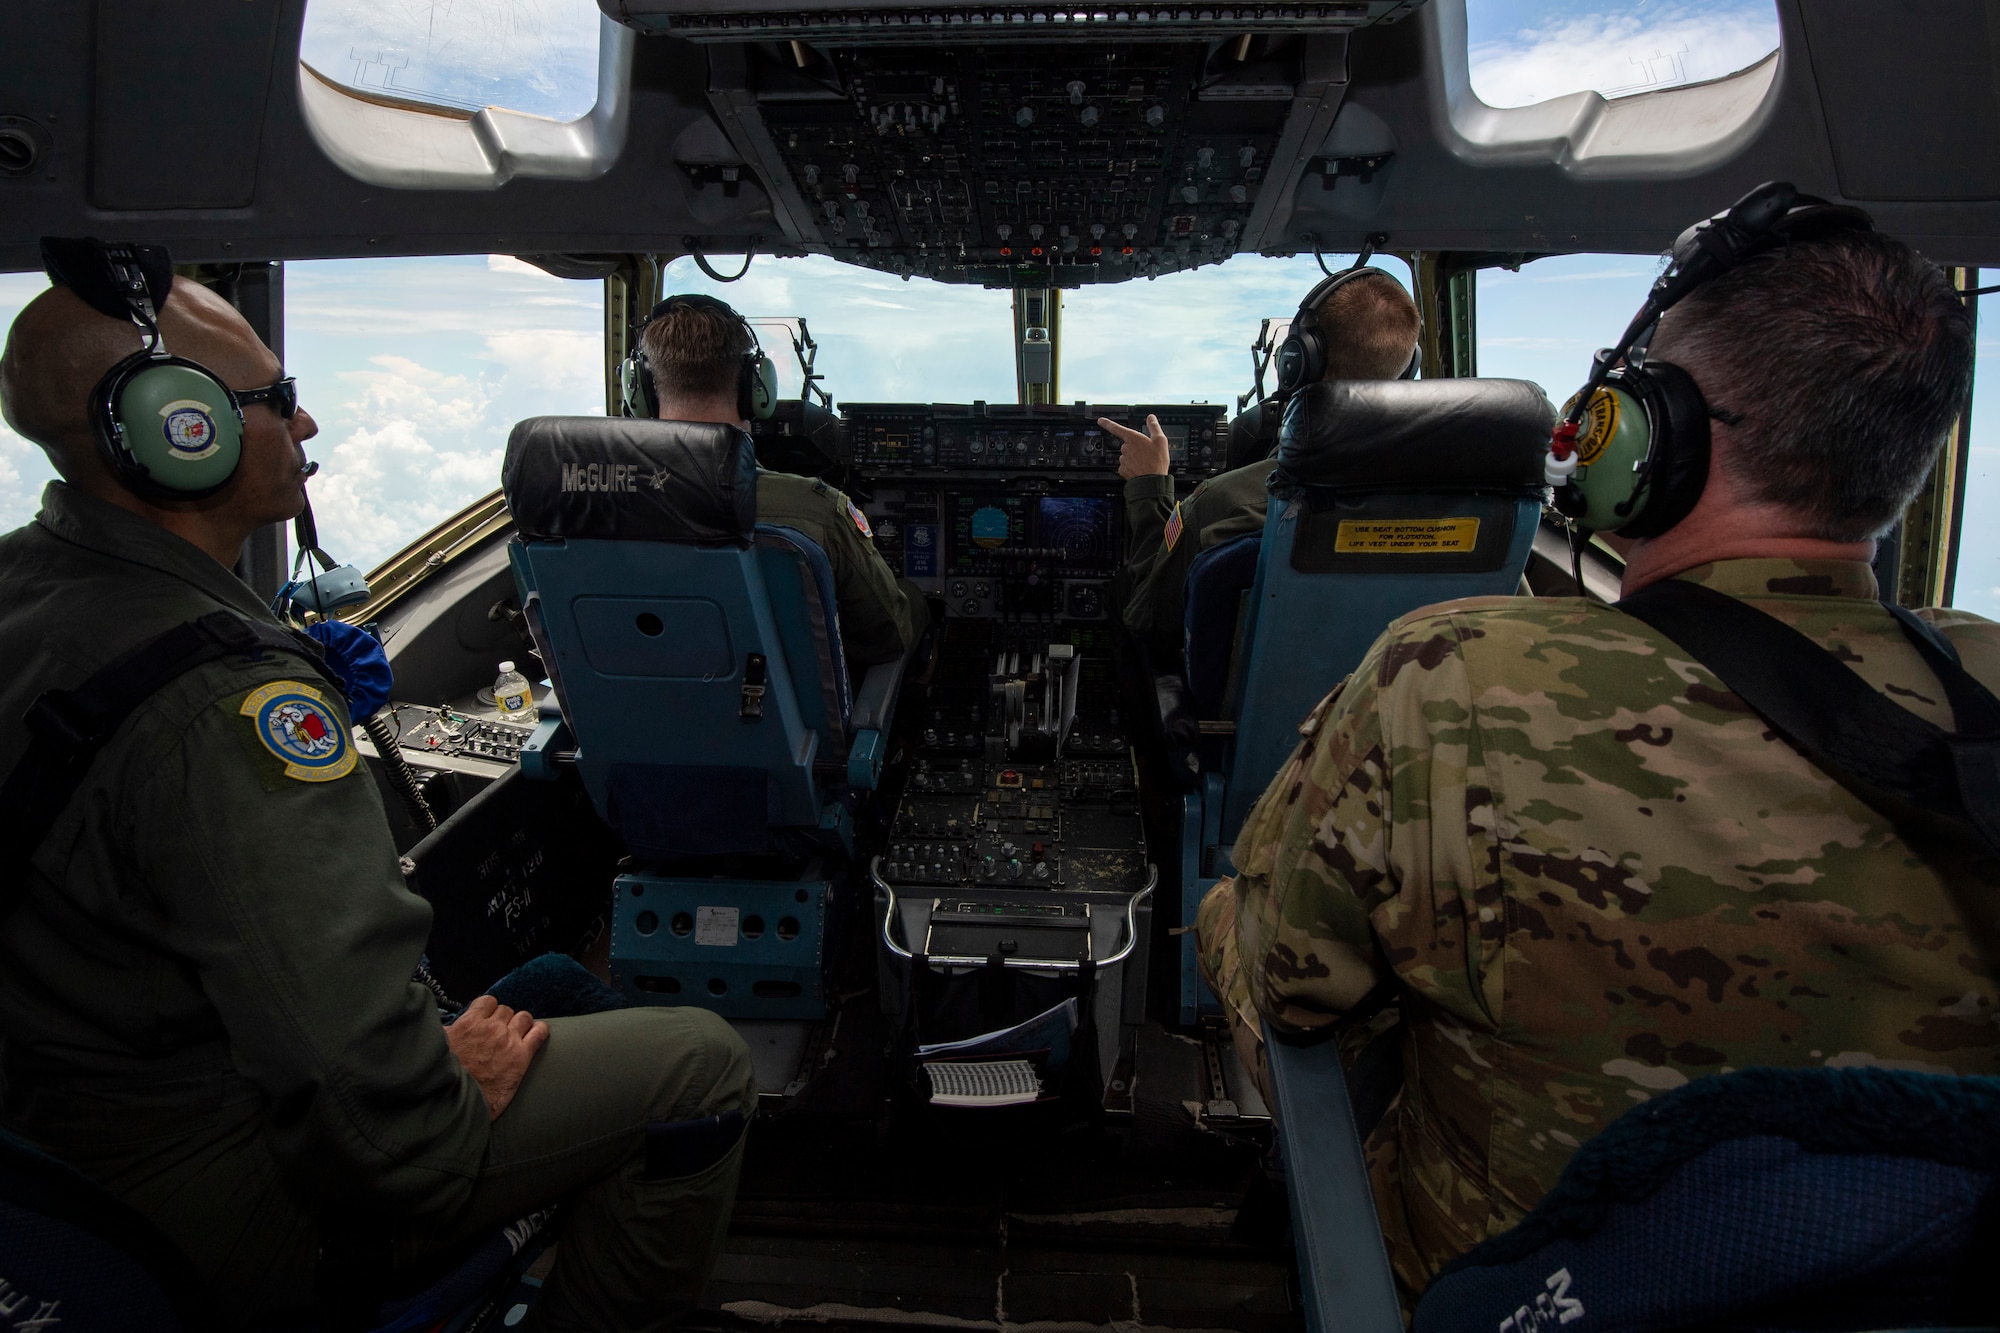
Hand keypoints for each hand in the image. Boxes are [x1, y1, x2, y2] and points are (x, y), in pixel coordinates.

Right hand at [444, 994, 548, 1120]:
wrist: (457, 1101)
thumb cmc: (446, 1077)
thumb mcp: (439, 1047)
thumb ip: (447, 1032)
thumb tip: (446, 1027)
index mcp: (470, 1023)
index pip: (488, 1002)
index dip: (489, 1010)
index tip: (488, 1018)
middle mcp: (491, 1028)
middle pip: (506, 1011)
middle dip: (504, 1020)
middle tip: (499, 1033)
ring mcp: (508, 1040)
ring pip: (524, 1017)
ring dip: (521, 1024)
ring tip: (517, 1034)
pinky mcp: (521, 1056)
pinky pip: (539, 1033)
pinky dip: (539, 1031)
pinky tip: (537, 1033)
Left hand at [1100, 414, 1170, 479]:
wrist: (1152, 482)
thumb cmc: (1156, 461)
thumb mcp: (1160, 440)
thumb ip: (1154, 427)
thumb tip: (1151, 418)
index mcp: (1132, 438)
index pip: (1116, 428)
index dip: (1107, 424)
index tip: (1100, 421)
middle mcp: (1125, 448)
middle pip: (1127, 444)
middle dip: (1135, 448)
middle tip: (1147, 453)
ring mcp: (1123, 460)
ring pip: (1127, 456)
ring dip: (1135, 458)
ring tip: (1146, 462)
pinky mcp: (1123, 470)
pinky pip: (1126, 466)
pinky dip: (1132, 467)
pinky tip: (1141, 469)